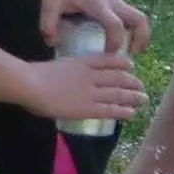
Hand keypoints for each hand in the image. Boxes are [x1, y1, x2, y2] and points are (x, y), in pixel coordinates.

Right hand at [26, 50, 147, 123]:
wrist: (29, 84)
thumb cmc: (32, 75)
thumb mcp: (54, 66)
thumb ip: (64, 71)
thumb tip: (63, 77)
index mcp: (80, 62)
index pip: (107, 60)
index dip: (121, 62)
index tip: (130, 65)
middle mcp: (90, 75)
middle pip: (117, 77)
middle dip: (131, 81)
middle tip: (141, 85)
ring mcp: (89, 92)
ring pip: (117, 93)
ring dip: (133, 96)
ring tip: (144, 99)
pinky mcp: (86, 108)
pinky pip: (109, 109)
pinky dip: (122, 111)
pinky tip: (132, 113)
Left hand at [36, 0, 147, 55]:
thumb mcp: (49, 3)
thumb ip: (48, 25)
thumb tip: (54, 44)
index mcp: (97, 3)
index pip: (115, 24)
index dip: (114, 43)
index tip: (106, 54)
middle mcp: (112, 2)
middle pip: (139, 20)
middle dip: (140, 40)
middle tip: (129, 56)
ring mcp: (117, 2)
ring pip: (140, 18)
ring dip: (140, 36)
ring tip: (130, 51)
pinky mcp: (117, 3)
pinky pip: (132, 18)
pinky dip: (133, 31)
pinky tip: (122, 42)